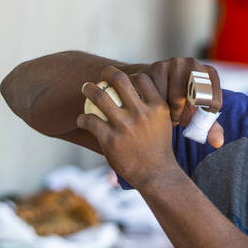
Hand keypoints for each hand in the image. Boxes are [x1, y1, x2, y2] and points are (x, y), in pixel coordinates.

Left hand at [78, 68, 187, 189]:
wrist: (156, 174)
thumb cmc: (159, 149)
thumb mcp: (165, 124)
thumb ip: (153, 109)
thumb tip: (141, 94)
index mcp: (157, 107)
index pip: (142, 79)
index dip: (131, 75)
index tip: (124, 80)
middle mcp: (141, 113)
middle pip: (120, 80)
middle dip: (107, 72)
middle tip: (101, 75)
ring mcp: (125, 126)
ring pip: (99, 97)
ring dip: (89, 89)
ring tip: (86, 88)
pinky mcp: (110, 139)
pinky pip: (89, 121)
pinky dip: (82, 118)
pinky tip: (81, 120)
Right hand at [136, 57, 224, 146]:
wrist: (151, 85)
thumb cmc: (179, 101)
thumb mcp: (195, 113)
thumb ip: (209, 126)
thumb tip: (218, 143)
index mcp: (209, 74)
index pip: (214, 103)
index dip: (202, 116)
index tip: (192, 117)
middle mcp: (194, 64)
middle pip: (196, 101)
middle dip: (186, 114)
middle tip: (178, 118)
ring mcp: (176, 63)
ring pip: (177, 100)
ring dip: (172, 112)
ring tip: (169, 113)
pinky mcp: (157, 67)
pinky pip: (160, 96)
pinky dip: (158, 106)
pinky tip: (157, 105)